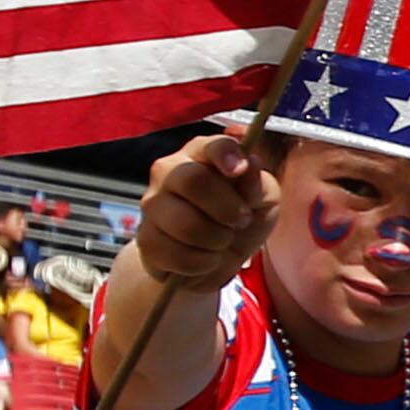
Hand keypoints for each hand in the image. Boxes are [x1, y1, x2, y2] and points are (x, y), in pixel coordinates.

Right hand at [136, 127, 282, 292]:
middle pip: (193, 181)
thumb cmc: (239, 221)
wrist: (214, 262)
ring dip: (217, 240)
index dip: (225, 155)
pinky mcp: (146, 239)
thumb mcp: (262, 201)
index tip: (240, 171)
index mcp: (201, 154)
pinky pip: (179, 255)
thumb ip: (257, 183)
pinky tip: (203, 257)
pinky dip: (202, 263)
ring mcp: (153, 205)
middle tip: (240, 221)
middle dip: (227, 208)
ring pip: (187, 224)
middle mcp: (169, 172)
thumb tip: (250, 163)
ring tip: (221, 241)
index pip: (211, 146)